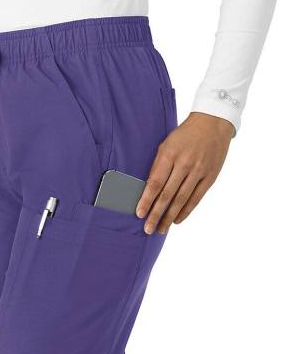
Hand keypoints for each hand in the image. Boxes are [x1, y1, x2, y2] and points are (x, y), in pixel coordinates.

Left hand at [136, 112, 233, 233]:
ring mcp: (199, 172)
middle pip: (167, 195)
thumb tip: (148, 188)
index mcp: (169, 155)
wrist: (213, 124)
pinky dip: (186, 211)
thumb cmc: (184, 135)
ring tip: (161, 229)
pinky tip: (177, 220)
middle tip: (148, 229)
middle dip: (156, 214)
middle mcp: (184, 164)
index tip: (139, 214)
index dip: (146, 200)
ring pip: (182, 200)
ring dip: (170, 217)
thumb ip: (158, 165)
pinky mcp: (210, 177)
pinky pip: (196, 198)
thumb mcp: (166, 144)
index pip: (155, 183)